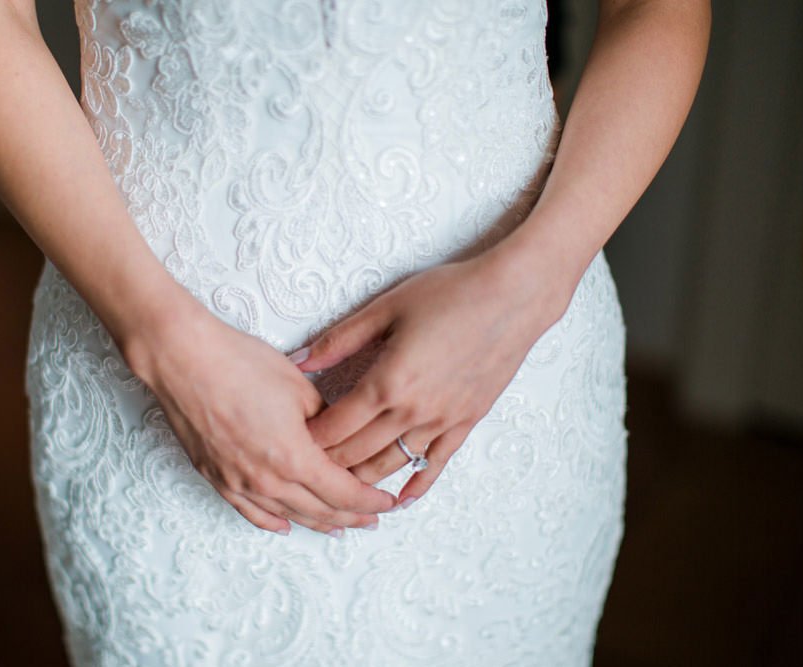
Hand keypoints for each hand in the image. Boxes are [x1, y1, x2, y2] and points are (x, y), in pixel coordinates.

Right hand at [120, 302, 396, 535]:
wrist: (183, 359)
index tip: (387, 502)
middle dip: (352, 517)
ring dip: (318, 523)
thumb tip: (335, 436)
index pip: (344, 493)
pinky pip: (251, 512)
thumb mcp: (299, 388)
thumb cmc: (238, 364)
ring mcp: (238, 483)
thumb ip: (324, 421)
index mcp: (294, 458)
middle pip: (320, 510)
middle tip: (372, 519)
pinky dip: (273, 522)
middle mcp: (267, 480)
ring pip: (288, 516)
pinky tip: (286, 526)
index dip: (370, 501)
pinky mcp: (216, 477)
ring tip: (339, 527)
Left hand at [293, 245, 569, 506]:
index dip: (307, 440)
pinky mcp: (466, 423)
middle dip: (326, 464)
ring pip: (391, 465)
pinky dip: (417, 485)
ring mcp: (441, 421)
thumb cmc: (450, 293)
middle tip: (305, 469)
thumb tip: (299, 359)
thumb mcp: (387, 307)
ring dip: (363, 480)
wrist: (514, 297)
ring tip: (340, 487)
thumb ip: (340, 338)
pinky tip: (402, 499)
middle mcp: (412, 411)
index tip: (288, 442)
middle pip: (357, 454)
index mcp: (386, 382)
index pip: (334, 428)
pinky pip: (436, 463)